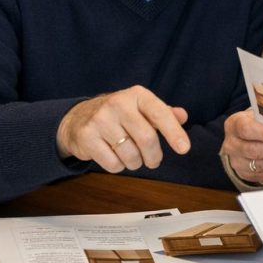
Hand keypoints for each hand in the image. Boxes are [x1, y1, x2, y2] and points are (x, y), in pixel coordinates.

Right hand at [56, 86, 189, 171]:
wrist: (79, 117)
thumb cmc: (120, 115)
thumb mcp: (142, 108)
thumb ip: (164, 113)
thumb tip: (183, 116)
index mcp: (137, 95)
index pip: (160, 113)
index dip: (174, 132)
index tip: (184, 148)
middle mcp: (118, 103)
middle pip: (147, 139)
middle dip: (154, 157)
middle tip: (153, 161)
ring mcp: (100, 119)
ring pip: (130, 155)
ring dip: (136, 163)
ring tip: (131, 156)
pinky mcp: (87, 136)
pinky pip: (112, 164)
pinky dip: (118, 167)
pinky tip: (114, 156)